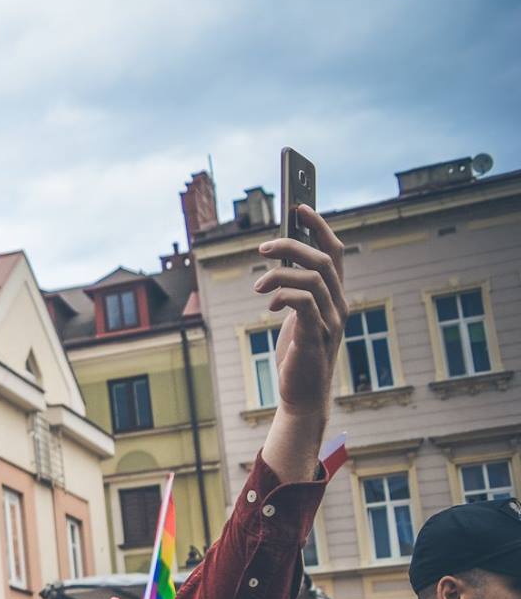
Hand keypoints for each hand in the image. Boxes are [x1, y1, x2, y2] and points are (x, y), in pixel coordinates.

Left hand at [256, 206, 347, 418]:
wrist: (302, 393)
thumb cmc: (297, 352)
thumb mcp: (296, 314)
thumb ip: (294, 287)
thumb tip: (277, 255)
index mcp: (336, 295)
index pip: (336, 251)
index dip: (319, 226)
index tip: (299, 205)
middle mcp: (340, 304)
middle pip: (325, 259)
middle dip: (293, 244)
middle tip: (262, 247)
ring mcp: (332, 321)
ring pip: (314, 277)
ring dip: (280, 274)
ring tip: (258, 287)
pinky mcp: (317, 337)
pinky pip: (305, 303)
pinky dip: (284, 296)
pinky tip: (269, 305)